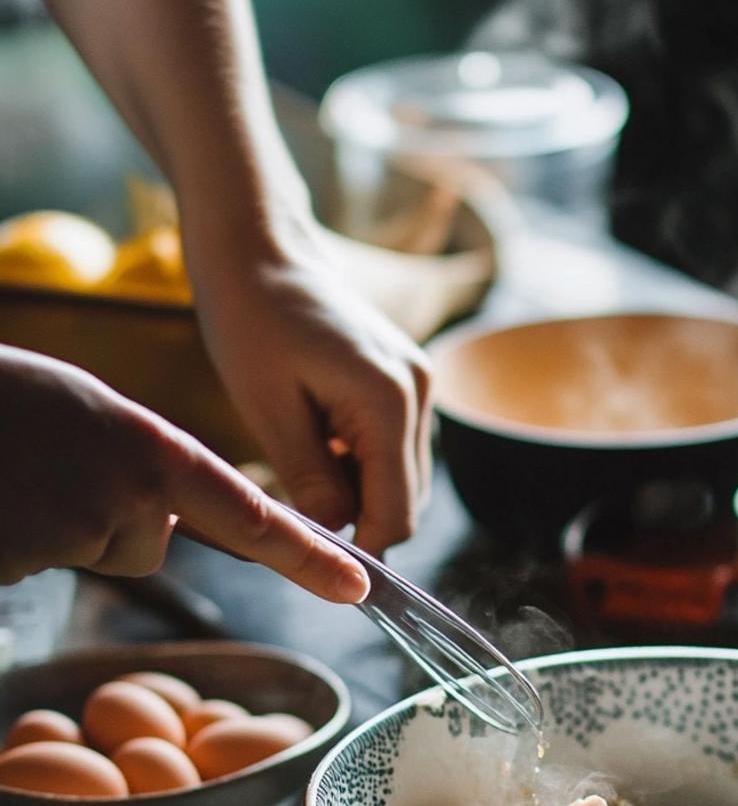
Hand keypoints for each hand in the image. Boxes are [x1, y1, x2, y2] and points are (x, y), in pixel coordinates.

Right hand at [0, 344, 367, 601]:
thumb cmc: (6, 401)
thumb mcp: (91, 409)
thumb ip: (147, 461)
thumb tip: (171, 520)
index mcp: (155, 447)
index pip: (250, 515)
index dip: (306, 556)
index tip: (358, 586)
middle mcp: (130, 492)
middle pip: (148, 544)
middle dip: (110, 520)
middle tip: (52, 468)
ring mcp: (78, 528)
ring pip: (95, 553)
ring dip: (60, 528)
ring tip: (20, 477)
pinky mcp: (32, 556)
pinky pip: (43, 565)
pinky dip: (20, 543)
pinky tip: (3, 503)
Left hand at [186, 217, 431, 555]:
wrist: (261, 248)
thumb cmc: (251, 319)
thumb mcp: (268, 409)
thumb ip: (310, 481)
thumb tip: (334, 538)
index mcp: (388, 401)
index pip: (396, 512)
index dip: (360, 548)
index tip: (314, 557)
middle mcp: (419, 393)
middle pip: (407, 501)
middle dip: (357, 518)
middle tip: (295, 506)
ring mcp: (419, 384)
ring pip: (403, 478)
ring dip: (357, 490)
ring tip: (300, 463)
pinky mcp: (408, 381)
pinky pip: (394, 448)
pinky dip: (360, 463)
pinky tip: (317, 439)